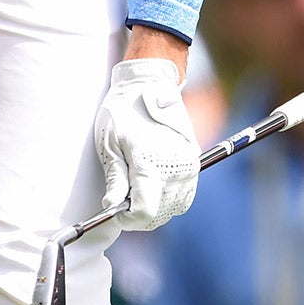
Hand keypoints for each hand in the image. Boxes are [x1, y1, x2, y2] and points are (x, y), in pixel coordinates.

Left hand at [93, 56, 198, 229]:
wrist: (149, 86)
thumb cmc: (125, 111)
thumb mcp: (109, 143)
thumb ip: (114, 178)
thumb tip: (112, 206)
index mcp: (151, 163)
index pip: (144, 211)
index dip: (126, 218)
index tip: (114, 210)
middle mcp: (175, 168)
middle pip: (159, 214)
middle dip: (138, 215)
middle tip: (122, 199)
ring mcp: (188, 167)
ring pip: (173, 209)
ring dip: (155, 208)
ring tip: (137, 190)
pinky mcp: (194, 164)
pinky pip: (184, 197)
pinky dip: (169, 200)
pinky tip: (154, 187)